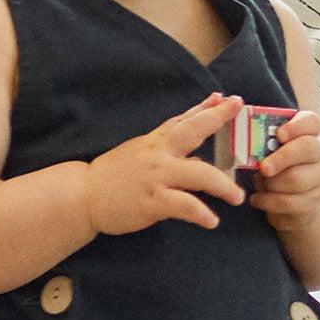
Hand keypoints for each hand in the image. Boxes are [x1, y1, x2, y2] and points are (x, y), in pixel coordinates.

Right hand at [85, 94, 245, 235]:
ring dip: (223, 185)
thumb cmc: (115, 175)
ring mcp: (156, 176)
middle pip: (193, 131)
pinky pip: (184, 205)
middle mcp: (158, 154)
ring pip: (199, 173)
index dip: (207, 108)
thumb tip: (198, 144)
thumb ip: (169, 145)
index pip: (185, 120)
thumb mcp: (142, 152)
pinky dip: (201, 213)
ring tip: (238, 197)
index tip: (228, 98)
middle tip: (238, 110)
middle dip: (216, 118)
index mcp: (156, 142)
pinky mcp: (152, 201)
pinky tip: (212, 220)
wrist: (82, 196)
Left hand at [247, 109, 319, 231]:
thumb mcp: (266, 149)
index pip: (312, 122)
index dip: (296, 126)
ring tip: (260, 183)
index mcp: (307, 133)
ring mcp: (319, 177)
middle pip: (309, 148)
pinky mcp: (313, 200)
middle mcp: (318, 153)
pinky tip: (258, 199)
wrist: (293, 199)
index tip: (278, 134)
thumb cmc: (273, 165)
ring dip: (272, 183)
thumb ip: (254, 134)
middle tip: (263, 167)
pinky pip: (290, 202)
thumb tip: (224, 106)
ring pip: (297, 178)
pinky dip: (268, 201)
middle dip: (282, 157)